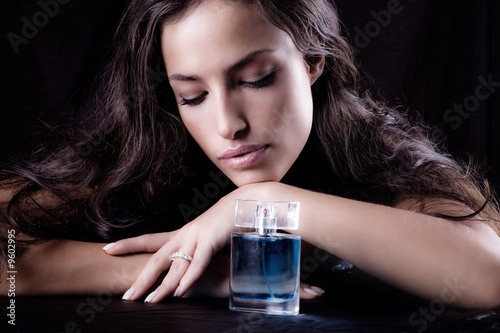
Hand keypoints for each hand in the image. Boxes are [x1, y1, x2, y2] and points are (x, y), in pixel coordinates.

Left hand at [104, 194, 236, 302]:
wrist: (246, 202)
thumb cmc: (227, 220)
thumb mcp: (208, 237)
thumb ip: (197, 251)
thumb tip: (188, 266)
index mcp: (182, 233)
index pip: (149, 239)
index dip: (128, 244)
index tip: (107, 249)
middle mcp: (184, 234)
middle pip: (157, 258)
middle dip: (142, 278)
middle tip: (127, 296)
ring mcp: (197, 236)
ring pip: (175, 265)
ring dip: (163, 285)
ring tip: (150, 301)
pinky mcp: (211, 240)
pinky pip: (198, 263)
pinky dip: (188, 278)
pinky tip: (180, 291)